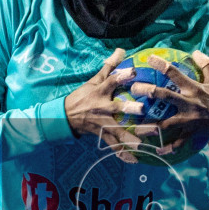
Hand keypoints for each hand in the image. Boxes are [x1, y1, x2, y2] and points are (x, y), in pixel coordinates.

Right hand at [64, 47, 153, 163]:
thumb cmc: (83, 96)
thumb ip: (110, 66)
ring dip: (130, 137)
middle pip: (117, 108)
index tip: (134, 72)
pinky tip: (134, 160)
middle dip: (129, 110)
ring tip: (143, 143)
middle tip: (143, 110)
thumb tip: (122, 50)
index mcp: (101, 92)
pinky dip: (122, 153)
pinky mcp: (101, 135)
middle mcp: (102, 108)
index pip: (112, 81)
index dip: (122, 76)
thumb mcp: (94, 80)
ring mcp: (102, 123)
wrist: (64, 116)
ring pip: (117, 130)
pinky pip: (113, 146)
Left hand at [129, 50, 208, 153]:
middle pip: (165, 96)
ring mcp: (190, 119)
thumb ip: (206, 65)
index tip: (149, 59)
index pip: (175, 73)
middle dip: (148, 92)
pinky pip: (179, 142)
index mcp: (194, 88)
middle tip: (133, 89)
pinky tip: (159, 152)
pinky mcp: (192, 132)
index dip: (161, 65)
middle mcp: (189, 103)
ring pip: (167, 123)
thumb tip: (196, 51)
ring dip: (151, 126)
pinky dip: (170, 148)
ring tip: (137, 128)